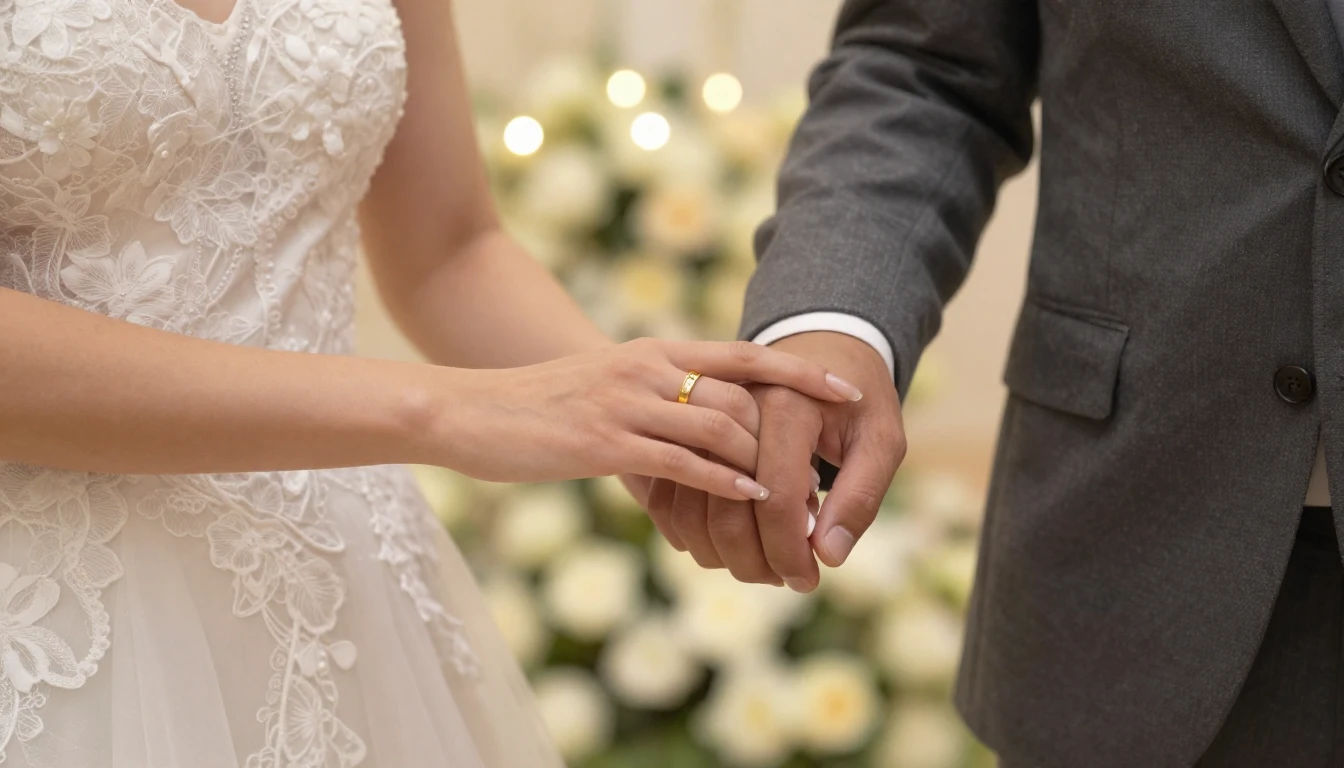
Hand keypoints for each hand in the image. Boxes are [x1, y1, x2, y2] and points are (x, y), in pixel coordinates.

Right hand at [430, 338, 863, 499]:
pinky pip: (681, 462)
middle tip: (825, 467)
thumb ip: (653, 407)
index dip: (797, 371)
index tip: (844, 389)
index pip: (742, 356)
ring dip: (764, 465)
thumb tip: (694, 444)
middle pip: (743, 393)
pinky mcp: (605, 442)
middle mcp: (646, 369)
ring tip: (797, 497)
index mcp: (651, 353)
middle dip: (790, 431)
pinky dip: (724, 480)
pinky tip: (751, 496)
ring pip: (719, 427)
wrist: (470, 411)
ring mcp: (627, 404)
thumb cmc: (538, 410)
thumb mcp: (604, 393)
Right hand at [644, 332, 903, 590]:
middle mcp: (733, 409)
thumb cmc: (858, 405)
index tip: (808, 581)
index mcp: (785, 403)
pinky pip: (671, 497)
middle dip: (755, 560)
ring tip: (764, 571)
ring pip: (691, 510)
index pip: (776, 498)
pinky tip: (729, 550)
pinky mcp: (684, 433)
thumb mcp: (881, 439)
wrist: (823, 350)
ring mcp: (703, 418)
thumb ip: (860, 496)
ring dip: (723, 555)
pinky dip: (693, 535)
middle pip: (724, 510)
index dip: (790, 551)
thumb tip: (828, 556)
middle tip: (787, 582)